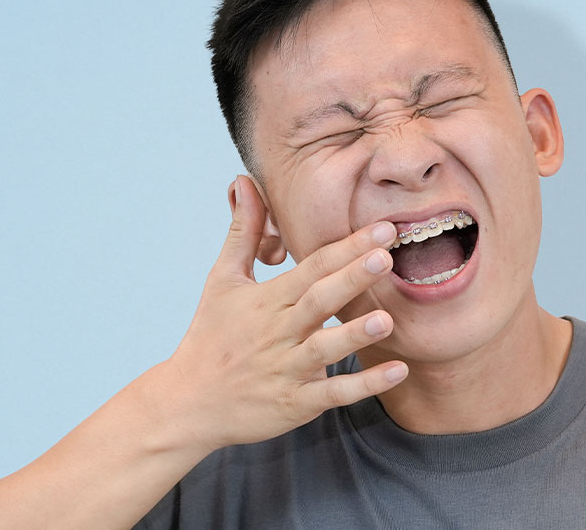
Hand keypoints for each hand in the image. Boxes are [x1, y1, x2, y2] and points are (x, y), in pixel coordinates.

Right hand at [148, 175, 408, 452]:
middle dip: (352, 278)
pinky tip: (397, 371)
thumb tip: (244, 181)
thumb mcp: (223, 280)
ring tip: (387, 318)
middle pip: (318, 300)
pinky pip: (333, 393)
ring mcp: (286, 369)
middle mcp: (278, 332)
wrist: (188, 402)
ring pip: (324, 349)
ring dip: (355, 334)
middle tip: (386, 256)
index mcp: (266, 300)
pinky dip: (364, 385)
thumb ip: (244, 232)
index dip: (345, 248)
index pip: (311, 268)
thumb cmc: (211, 335)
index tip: (381, 229)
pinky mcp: (294, 403)